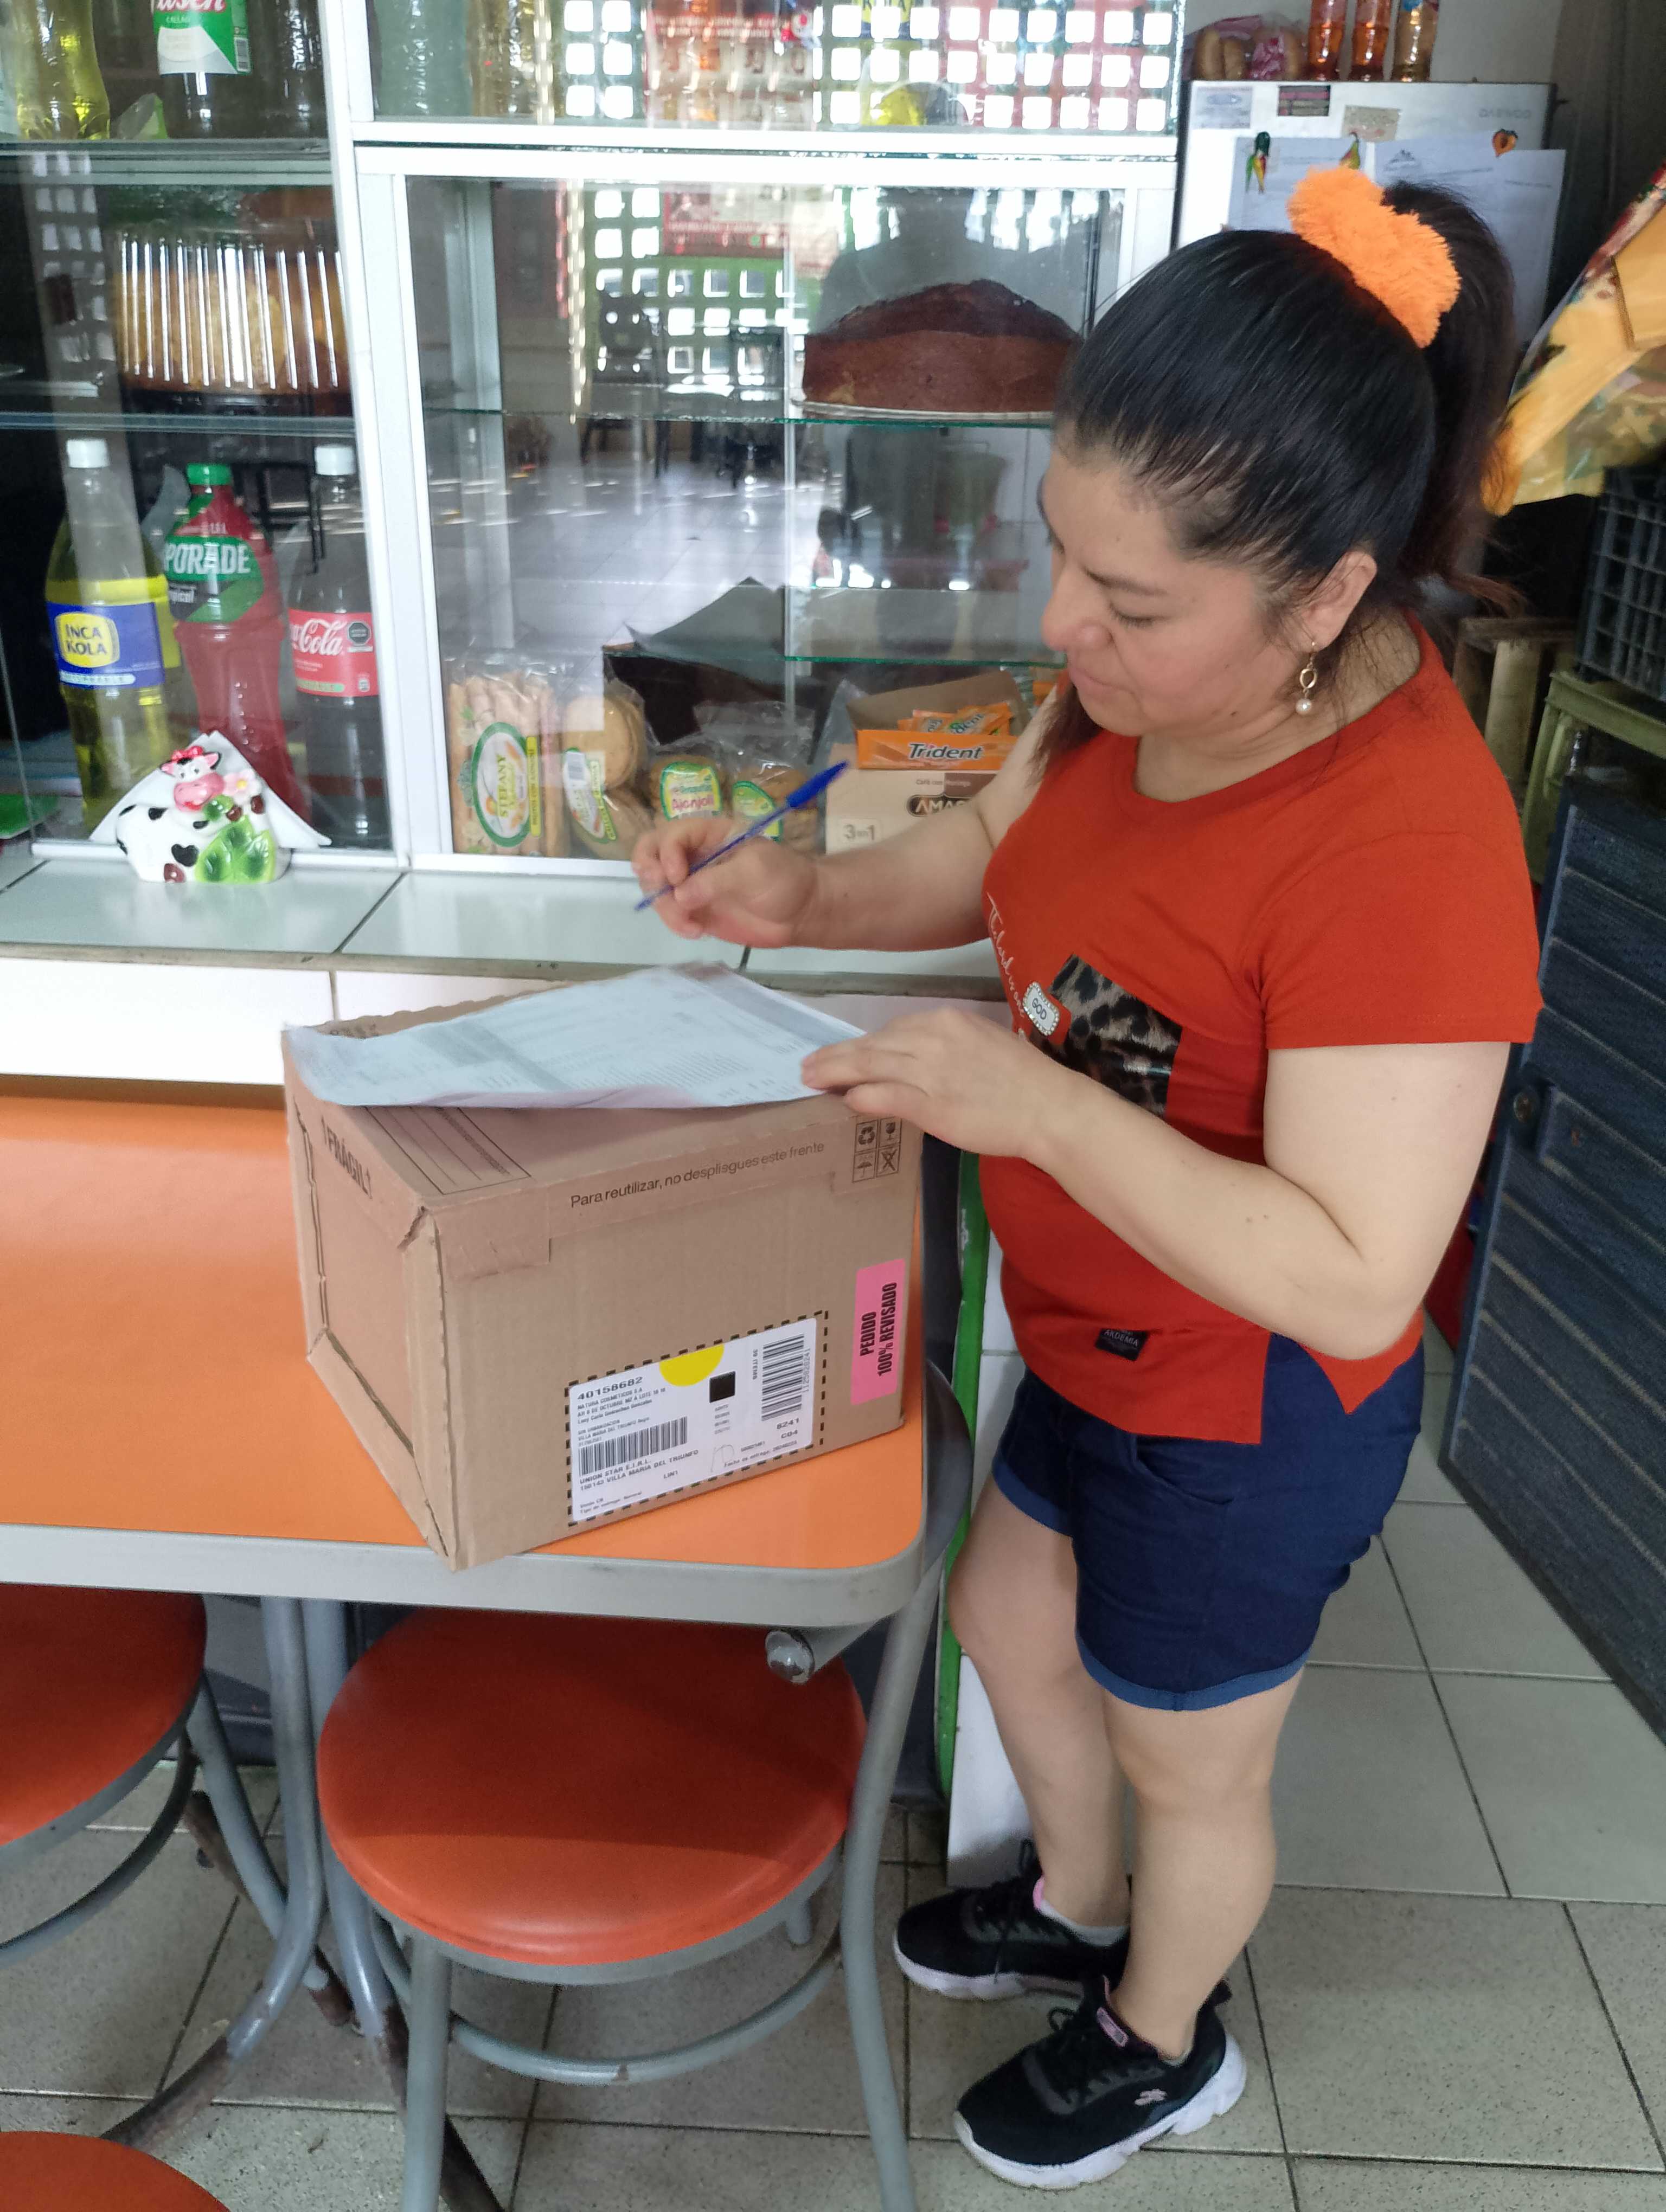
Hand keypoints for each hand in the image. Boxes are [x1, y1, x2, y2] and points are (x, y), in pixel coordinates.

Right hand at [631, 815, 820, 946]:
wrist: (802, 912)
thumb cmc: (784, 879)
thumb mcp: (754, 871)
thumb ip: (715, 880)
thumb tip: (679, 895)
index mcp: (709, 833)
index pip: (671, 834)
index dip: (666, 853)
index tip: (678, 878)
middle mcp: (694, 855)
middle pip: (651, 855)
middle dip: (650, 875)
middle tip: (665, 895)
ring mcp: (692, 882)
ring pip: (656, 888)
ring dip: (664, 907)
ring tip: (691, 925)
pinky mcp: (694, 909)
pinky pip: (670, 913)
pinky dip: (675, 923)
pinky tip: (697, 932)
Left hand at [801, 1007, 1069, 1157]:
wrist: (1048, 1107)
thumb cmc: (1020, 1079)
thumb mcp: (980, 1044)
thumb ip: (943, 1046)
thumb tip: (907, 1057)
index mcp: (946, 1020)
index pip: (892, 1030)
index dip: (861, 1044)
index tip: (841, 1054)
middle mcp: (933, 1039)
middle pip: (872, 1045)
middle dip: (835, 1056)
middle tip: (806, 1066)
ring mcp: (931, 1072)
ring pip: (869, 1066)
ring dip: (835, 1073)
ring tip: (811, 1080)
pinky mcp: (932, 1104)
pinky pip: (885, 1096)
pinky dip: (862, 1097)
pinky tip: (846, 1102)